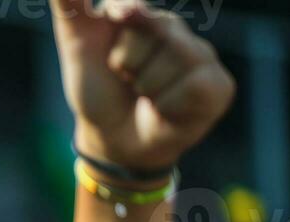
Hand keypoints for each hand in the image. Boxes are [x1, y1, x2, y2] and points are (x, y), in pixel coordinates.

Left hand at [49, 0, 235, 172]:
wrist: (112, 139)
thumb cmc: (98, 90)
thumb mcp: (76, 46)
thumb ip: (71, 7)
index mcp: (144, 16)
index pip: (131, 4)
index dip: (123, 14)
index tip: (118, 18)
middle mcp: (176, 30)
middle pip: (156, 29)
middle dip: (128, 63)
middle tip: (126, 79)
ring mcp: (201, 56)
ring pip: (175, 59)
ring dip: (148, 87)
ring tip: (145, 95)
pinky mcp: (218, 86)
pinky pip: (194, 86)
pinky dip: (168, 105)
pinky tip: (164, 110)